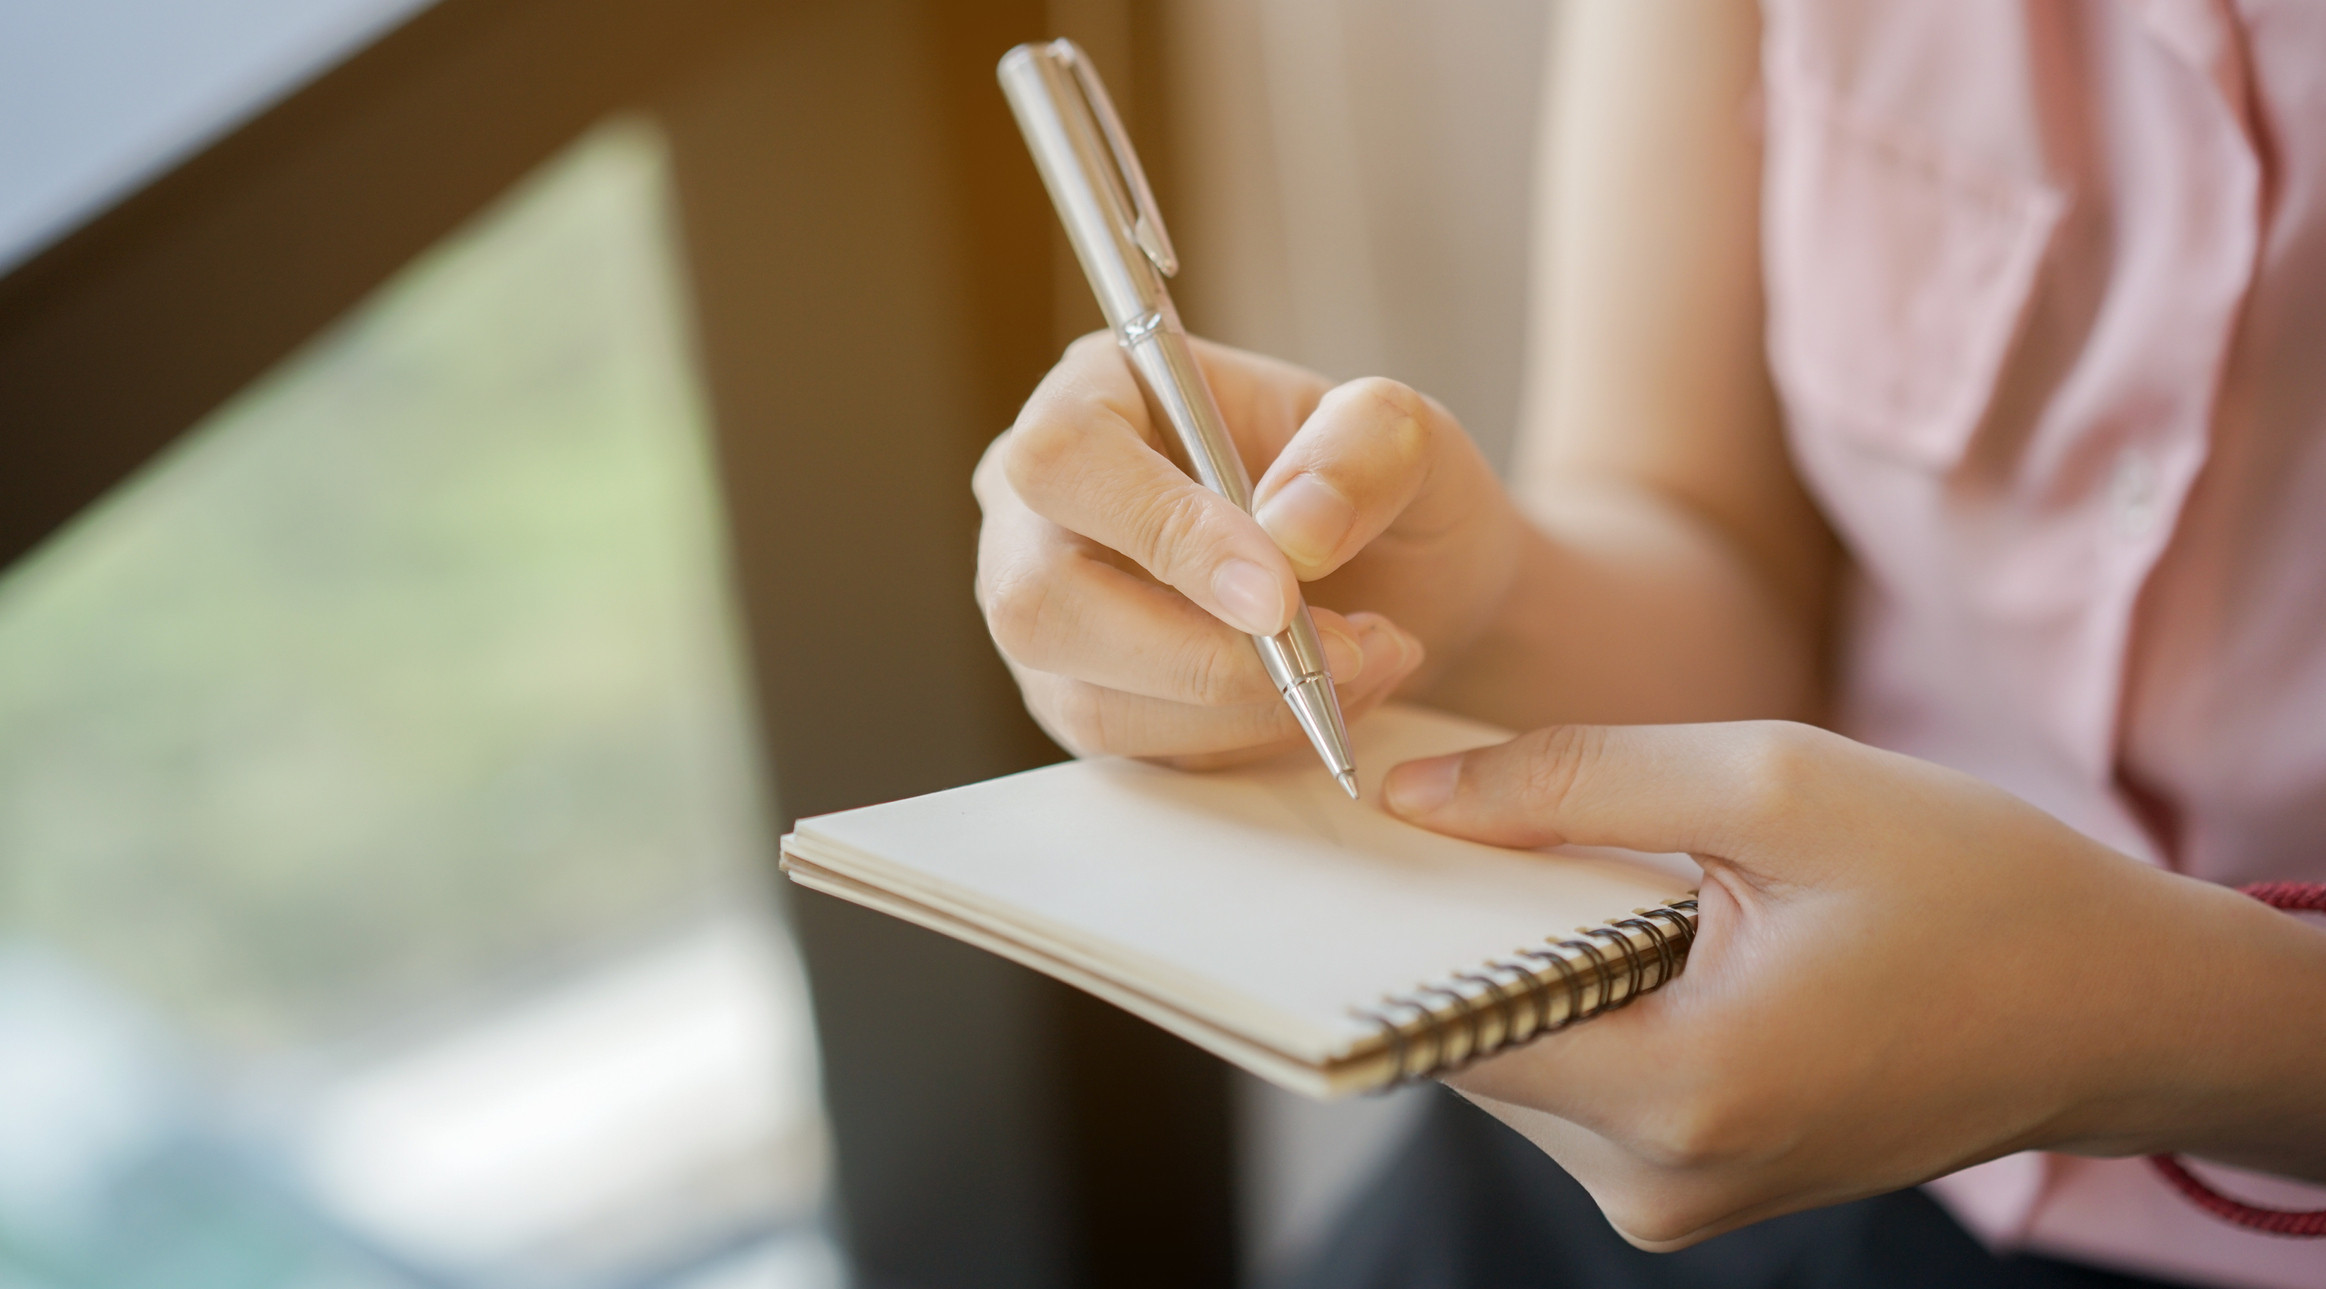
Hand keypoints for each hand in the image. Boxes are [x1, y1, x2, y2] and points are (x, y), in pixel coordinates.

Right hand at [973, 333, 1519, 762]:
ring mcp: (1048, 610)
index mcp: (1097, 392)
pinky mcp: (1081, 695)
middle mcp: (1040, 505)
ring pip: (1089, 699)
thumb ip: (1365, 449)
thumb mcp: (1406, 433)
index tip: (1277, 593)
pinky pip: (1138, 749)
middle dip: (1202, 654)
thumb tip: (1293, 528)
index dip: (1161, 532)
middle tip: (1337, 651)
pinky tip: (1319, 694)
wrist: (1405, 577)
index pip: (1066, 459)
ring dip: (1242, 706)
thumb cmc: (1378, 487)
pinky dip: (1246, 737)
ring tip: (1360, 660)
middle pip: (1042, 602)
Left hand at [1381, 722, 2325, 1247]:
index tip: (1375, 830)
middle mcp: (1658, 1181)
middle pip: (1473, 1042)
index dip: (1394, 920)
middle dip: (1466, 929)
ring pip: (1522, 1063)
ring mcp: (1674, 1201)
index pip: (1443, 1022)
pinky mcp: (1692, 1188)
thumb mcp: (1775, 789)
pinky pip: (1580, 1084)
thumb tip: (1412, 798)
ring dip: (1530, 962)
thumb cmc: (1972, 888)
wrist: (2116, 1011)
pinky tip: (1633, 924)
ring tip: (1594, 867)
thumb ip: (1573, 786)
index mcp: (1682, 1092)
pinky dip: (1581, 999)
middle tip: (1484, 815)